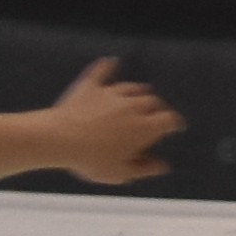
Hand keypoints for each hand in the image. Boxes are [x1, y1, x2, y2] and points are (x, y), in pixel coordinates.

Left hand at [39, 54, 179, 188]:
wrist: (60, 139)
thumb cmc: (92, 160)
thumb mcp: (121, 173)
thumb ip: (144, 168)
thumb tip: (162, 165)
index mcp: (144, 127)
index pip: (168, 119)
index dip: (174, 123)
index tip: (176, 126)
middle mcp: (132, 105)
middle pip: (153, 101)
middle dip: (156, 109)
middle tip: (154, 117)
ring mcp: (111, 93)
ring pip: (132, 87)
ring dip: (138, 93)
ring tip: (137, 99)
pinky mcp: (90, 86)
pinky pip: (101, 71)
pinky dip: (108, 67)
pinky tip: (111, 62)